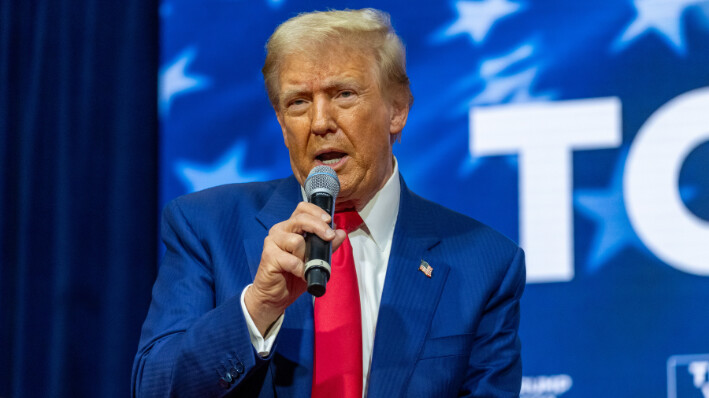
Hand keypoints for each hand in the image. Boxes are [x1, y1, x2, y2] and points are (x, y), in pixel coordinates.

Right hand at [244, 202, 346, 334]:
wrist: (274, 296)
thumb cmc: (292, 275)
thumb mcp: (315, 259)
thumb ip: (327, 246)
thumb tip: (340, 233)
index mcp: (290, 227)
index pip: (302, 208)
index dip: (317, 211)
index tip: (329, 221)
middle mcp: (280, 231)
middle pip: (301, 219)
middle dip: (319, 227)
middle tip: (329, 237)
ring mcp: (272, 242)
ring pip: (297, 240)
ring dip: (306, 256)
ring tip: (305, 265)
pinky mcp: (269, 256)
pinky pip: (292, 260)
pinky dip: (300, 269)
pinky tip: (300, 274)